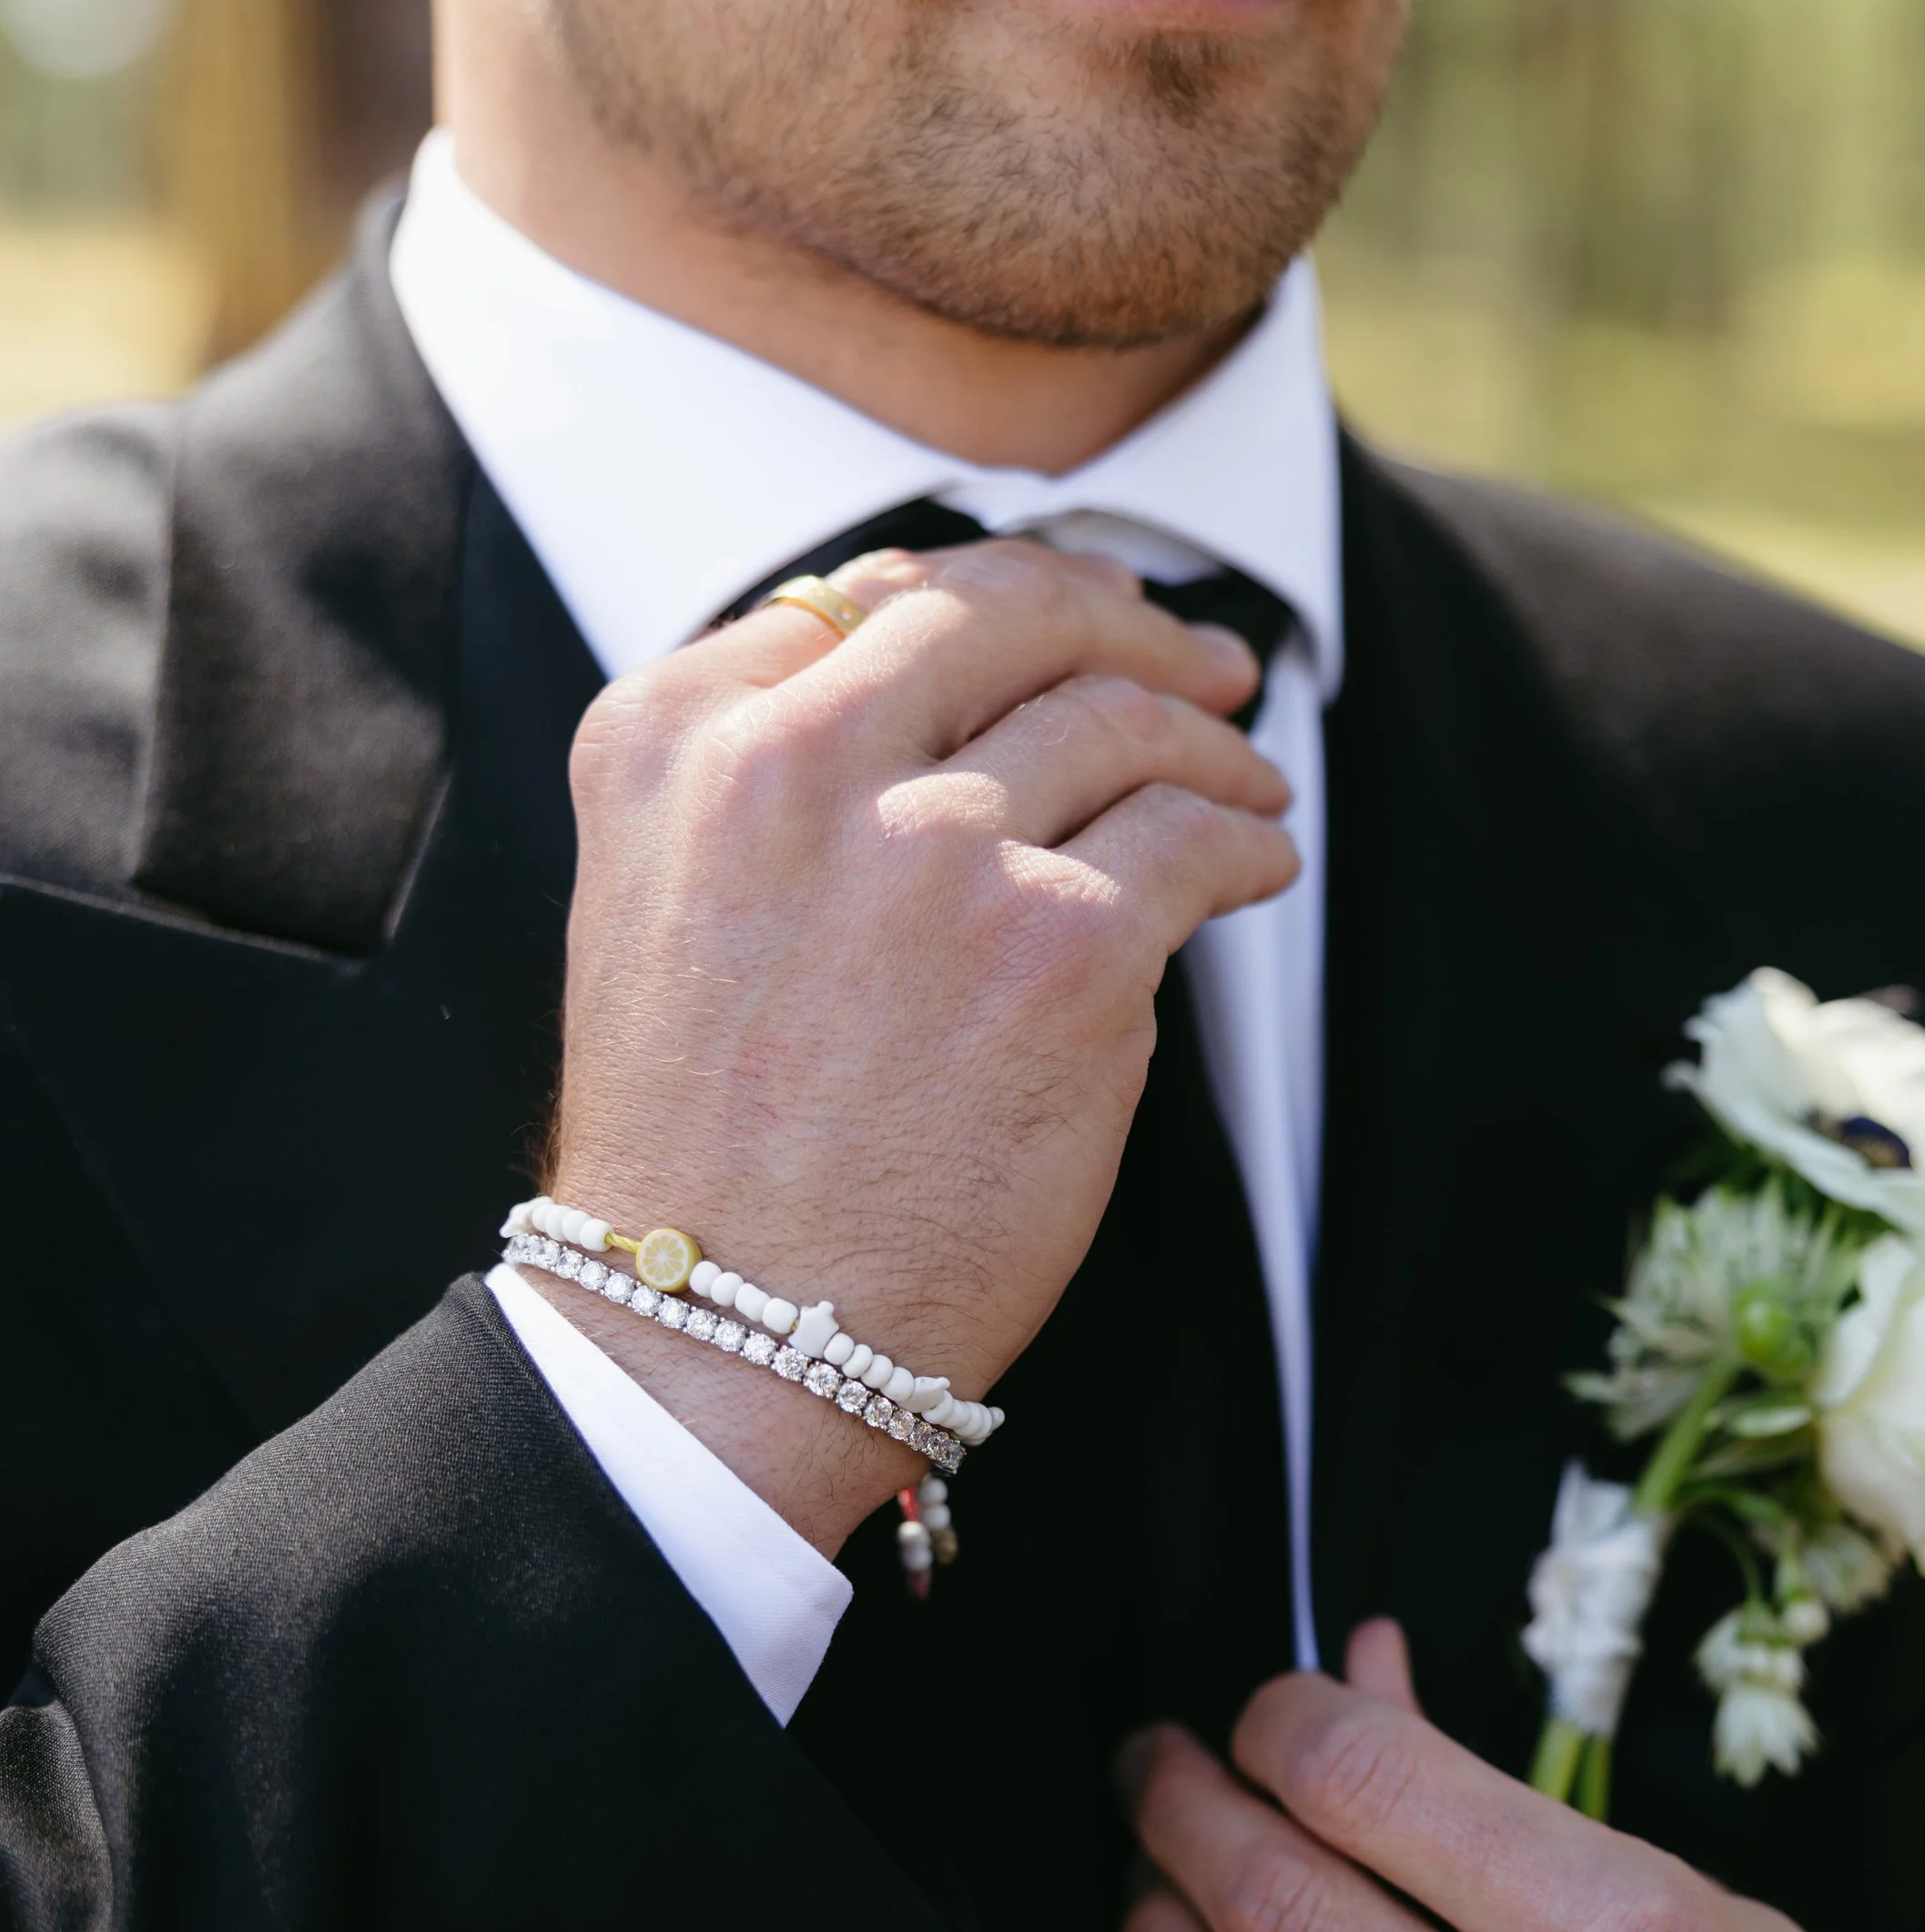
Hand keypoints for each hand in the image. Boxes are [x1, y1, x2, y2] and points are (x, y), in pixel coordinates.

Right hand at [536, 540, 1293, 1548]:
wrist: (720, 1335)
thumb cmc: (703, 1151)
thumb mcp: (661, 903)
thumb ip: (769, 776)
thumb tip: (959, 688)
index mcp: (680, 738)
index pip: (871, 597)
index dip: (997, 603)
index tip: (1067, 619)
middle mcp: (796, 761)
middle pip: (1011, 617)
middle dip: (1128, 621)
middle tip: (1200, 658)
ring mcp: (935, 847)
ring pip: (1121, 719)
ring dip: (1209, 741)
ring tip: (1248, 781)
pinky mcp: (1060, 946)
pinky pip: (1196, 839)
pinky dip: (1245, 844)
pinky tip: (1256, 865)